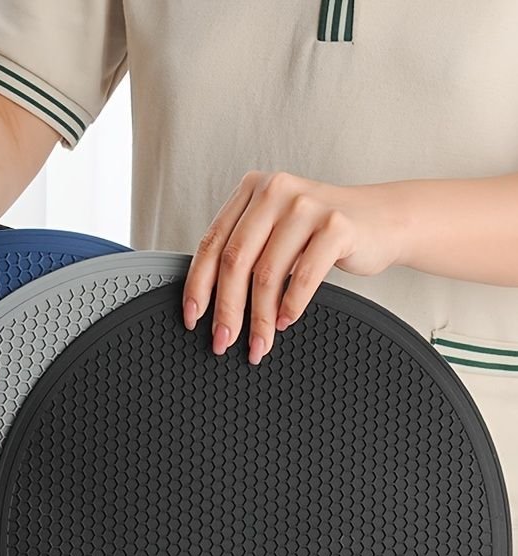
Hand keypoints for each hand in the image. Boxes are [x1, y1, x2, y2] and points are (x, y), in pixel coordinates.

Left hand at [182, 170, 405, 362]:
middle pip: (235, 261)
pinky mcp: (336, 224)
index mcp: (251, 191)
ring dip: (260, 317)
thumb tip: (210, 305)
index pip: (211, 243)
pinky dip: (291, 306)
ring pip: (267, 273)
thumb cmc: (321, 233)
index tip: (193, 318)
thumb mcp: (275, 233)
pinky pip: (303, 276)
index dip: (197, 285)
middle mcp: (275, 191)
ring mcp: (307, 205)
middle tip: (223, 340)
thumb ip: (245, 252)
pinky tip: (286, 322)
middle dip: (226, 309)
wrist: (384, 220)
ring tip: (259, 342)